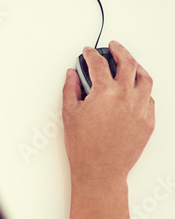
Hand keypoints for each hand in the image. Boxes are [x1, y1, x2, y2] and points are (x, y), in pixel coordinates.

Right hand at [62, 41, 154, 189]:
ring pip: (145, 78)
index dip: (91, 55)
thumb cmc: (83, 148)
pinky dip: (142, 90)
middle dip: (119, 51)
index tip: (88, 52)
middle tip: (113, 47)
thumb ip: (71, 89)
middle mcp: (127, 97)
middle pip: (128, 63)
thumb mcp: (69, 115)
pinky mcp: (149, 121)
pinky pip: (150, 98)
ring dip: (136, 67)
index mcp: (105, 92)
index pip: (99, 64)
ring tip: (129, 64)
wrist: (100, 171)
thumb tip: (72, 75)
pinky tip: (135, 89)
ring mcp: (141, 108)